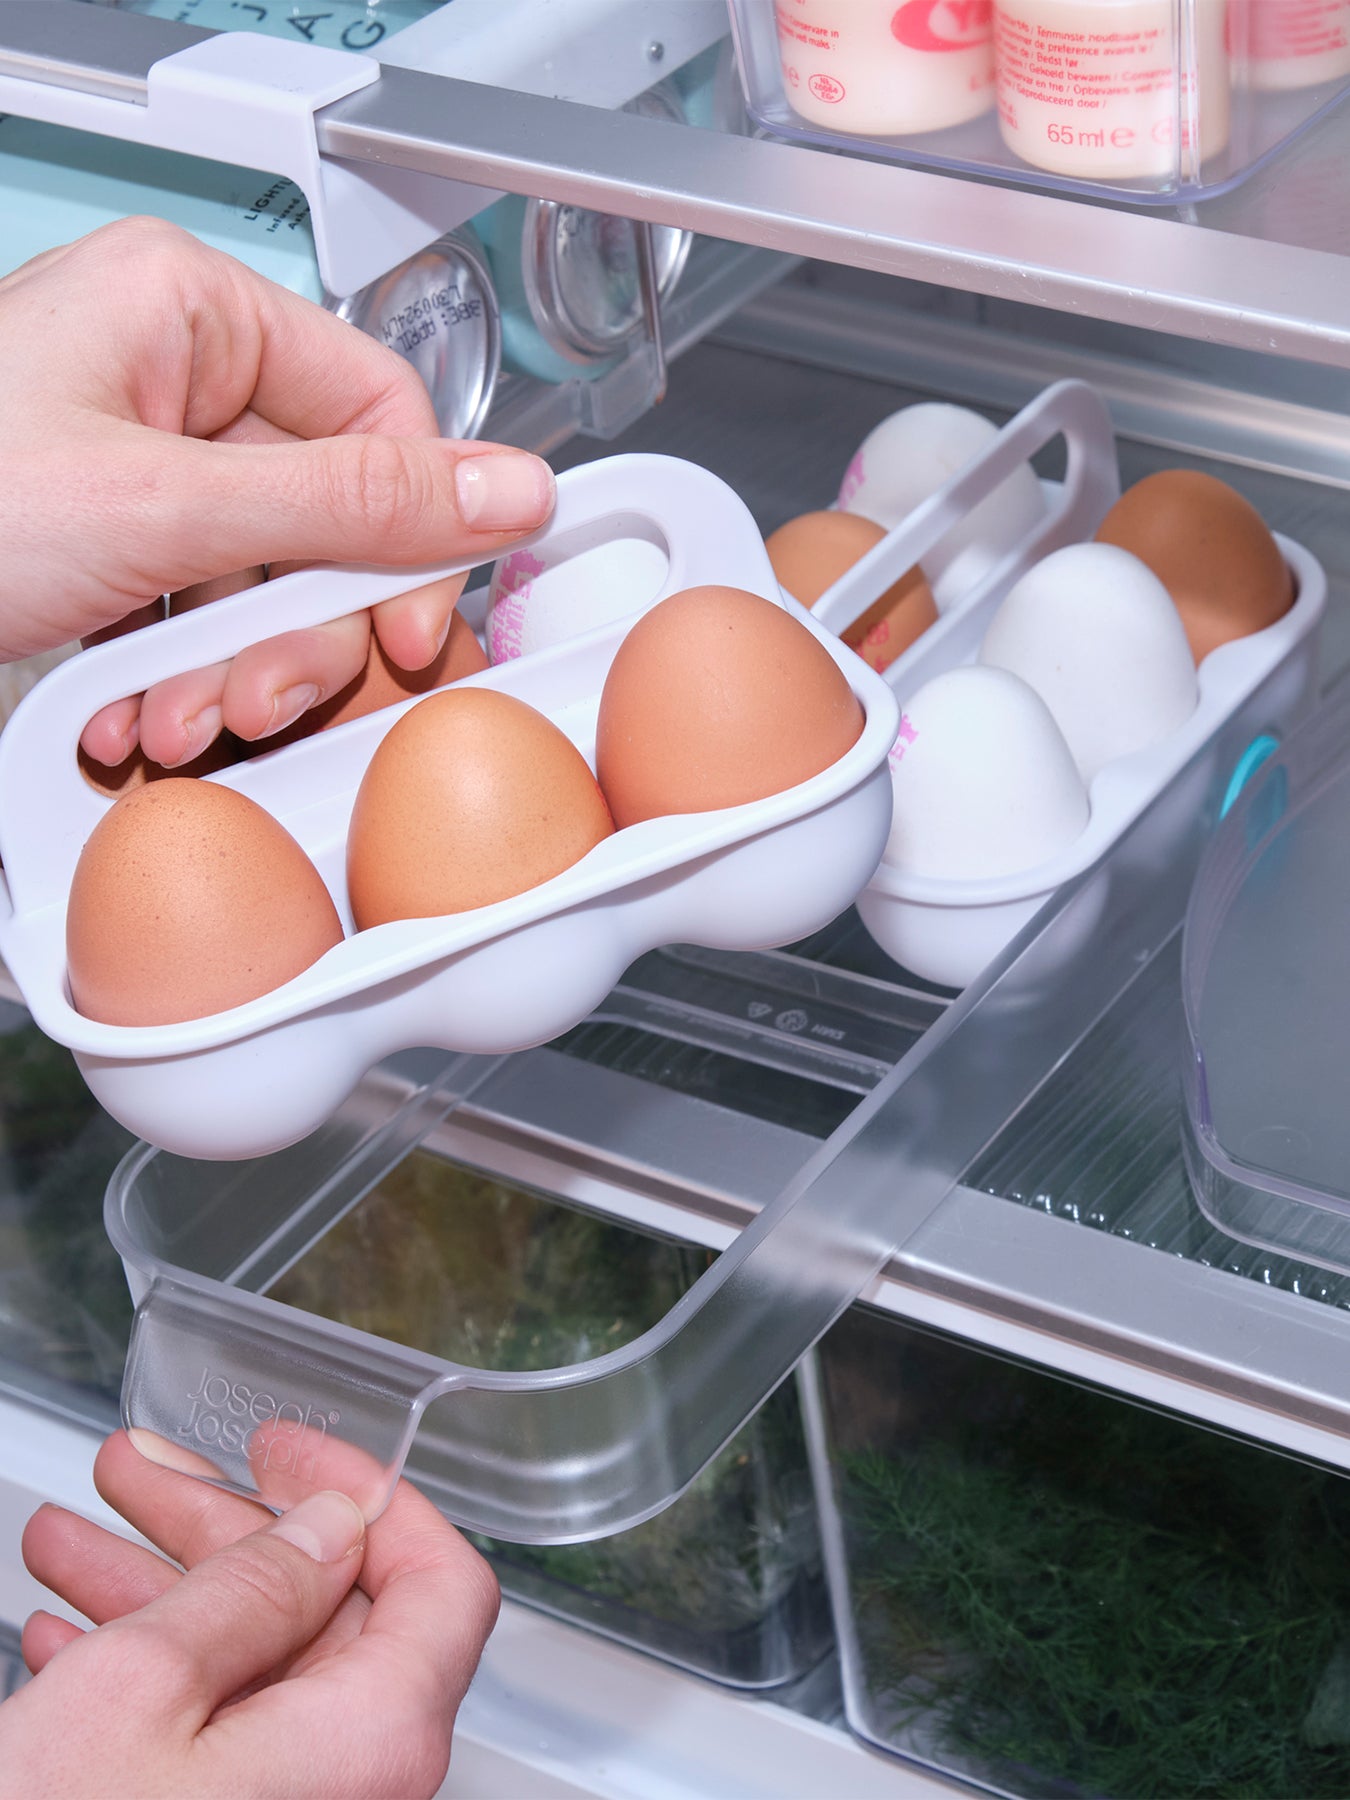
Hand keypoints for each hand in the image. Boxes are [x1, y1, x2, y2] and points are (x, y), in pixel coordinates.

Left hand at [0, 216, 553, 768]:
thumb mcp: (162, 509)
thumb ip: (354, 505)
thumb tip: (511, 488)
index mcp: (193, 311)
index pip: (383, 415)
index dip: (411, 536)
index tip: (409, 630)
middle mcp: (175, 380)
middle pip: (333, 518)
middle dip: (297, 630)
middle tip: (256, 691)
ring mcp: (144, 472)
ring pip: (273, 583)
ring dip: (235, 675)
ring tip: (170, 718)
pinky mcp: (117, 551)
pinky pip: (207, 619)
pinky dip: (184, 684)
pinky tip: (133, 717)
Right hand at [1, 1430, 498, 1798]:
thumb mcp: (144, 1690)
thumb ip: (257, 1587)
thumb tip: (335, 1522)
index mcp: (375, 1740)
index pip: (440, 1583)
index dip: (370, 1495)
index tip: (284, 1448)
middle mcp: (355, 1787)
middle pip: (326, 1617)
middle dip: (217, 1528)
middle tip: (135, 1468)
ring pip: (250, 1671)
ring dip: (157, 1591)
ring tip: (66, 1532)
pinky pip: (211, 1740)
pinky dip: (142, 1676)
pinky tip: (63, 1635)